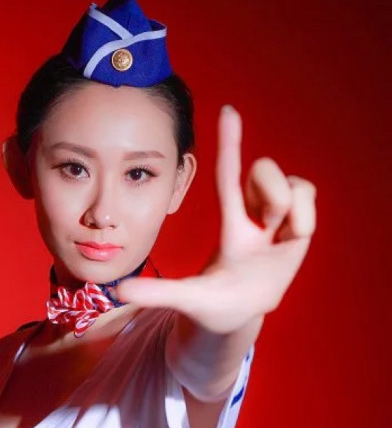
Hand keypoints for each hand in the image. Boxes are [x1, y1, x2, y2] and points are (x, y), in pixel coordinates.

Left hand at [116, 105, 315, 333]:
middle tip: (266, 225)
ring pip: (294, 183)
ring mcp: (280, 221)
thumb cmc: (212, 305)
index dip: (228, 144)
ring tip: (280, 236)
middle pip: (265, 170)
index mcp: (228, 224)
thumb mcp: (186, 297)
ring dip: (290, 208)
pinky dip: (306, 216)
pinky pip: (309, 196)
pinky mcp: (301, 228)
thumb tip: (118, 290)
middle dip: (272, 193)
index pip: (227, 176)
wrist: (242, 319)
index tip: (228, 109)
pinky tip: (295, 236)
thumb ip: (157, 292)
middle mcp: (253, 215)